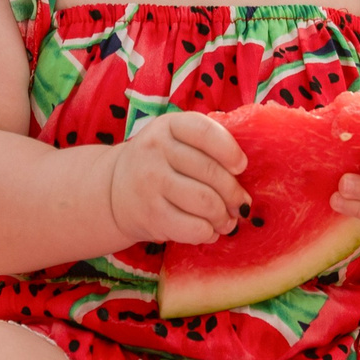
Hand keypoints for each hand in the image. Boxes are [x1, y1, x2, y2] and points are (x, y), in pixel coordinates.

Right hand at [106, 112, 248, 246]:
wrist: (113, 191)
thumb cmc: (160, 163)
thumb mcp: (176, 140)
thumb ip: (207, 145)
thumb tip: (246, 172)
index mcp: (169, 126)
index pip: (206, 132)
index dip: (230, 150)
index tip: (241, 167)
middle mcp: (156, 150)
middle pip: (211, 173)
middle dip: (235, 194)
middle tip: (242, 205)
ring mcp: (150, 183)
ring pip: (206, 202)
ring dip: (225, 217)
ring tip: (227, 220)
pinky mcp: (150, 215)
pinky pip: (193, 227)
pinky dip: (209, 233)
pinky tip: (209, 230)